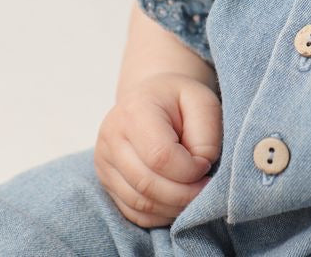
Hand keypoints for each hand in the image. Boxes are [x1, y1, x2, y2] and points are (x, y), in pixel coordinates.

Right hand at [94, 72, 222, 227]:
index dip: (189, 170)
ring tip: (194, 194)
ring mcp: (104, 162)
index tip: (206, 164)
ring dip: (173, 207)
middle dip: (183, 195)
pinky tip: (176, 201)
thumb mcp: (203, 103)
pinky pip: (133, 212)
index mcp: (135, 111)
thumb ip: (206, 137)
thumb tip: (199, 171)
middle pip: (147, 184)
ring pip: (139, 203)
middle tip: (205, 188)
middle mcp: (111, 137)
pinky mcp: (106, 182)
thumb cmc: (180, 100)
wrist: (152, 97)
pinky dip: (159, 214)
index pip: (160, 156)